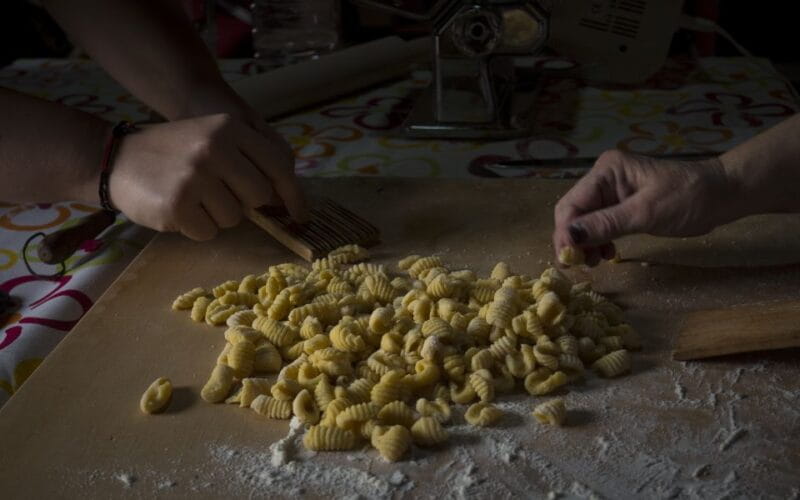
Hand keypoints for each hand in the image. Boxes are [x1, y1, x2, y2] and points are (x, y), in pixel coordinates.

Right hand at [109, 113, 306, 240]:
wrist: (115, 158)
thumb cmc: (173, 152)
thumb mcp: (212, 137)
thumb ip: (248, 159)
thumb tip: (285, 198)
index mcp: (230, 128)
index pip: (278, 166)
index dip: (293, 195)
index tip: (301, 215)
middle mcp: (215, 148)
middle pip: (259, 196)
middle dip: (244, 203)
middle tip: (216, 193)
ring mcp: (196, 176)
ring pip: (234, 218)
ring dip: (216, 216)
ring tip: (191, 196)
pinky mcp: (178, 204)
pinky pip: (209, 232)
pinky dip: (196, 228)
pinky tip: (177, 208)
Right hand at [552, 149, 739, 265]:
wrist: (721, 195)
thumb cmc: (688, 198)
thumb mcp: (645, 213)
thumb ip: (605, 224)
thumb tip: (568, 237)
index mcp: (607, 170)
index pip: (572, 204)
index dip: (565, 232)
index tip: (567, 259)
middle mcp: (604, 177)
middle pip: (573, 212)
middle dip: (572, 239)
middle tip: (578, 264)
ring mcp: (612, 191)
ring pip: (583, 221)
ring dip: (584, 243)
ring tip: (595, 262)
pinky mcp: (621, 205)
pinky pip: (599, 225)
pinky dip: (598, 241)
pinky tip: (607, 254)